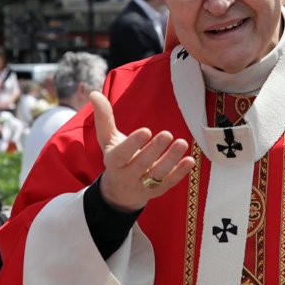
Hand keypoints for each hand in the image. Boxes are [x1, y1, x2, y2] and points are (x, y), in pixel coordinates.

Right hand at [91, 91, 194, 212]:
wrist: (120, 191)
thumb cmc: (116, 156)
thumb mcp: (107, 139)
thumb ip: (104, 118)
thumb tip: (94, 93)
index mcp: (113, 162)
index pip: (122, 154)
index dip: (133, 143)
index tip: (146, 130)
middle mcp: (127, 175)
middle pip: (141, 164)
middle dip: (154, 150)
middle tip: (167, 134)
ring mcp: (143, 185)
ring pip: (157, 175)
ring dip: (171, 160)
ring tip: (182, 143)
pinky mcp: (158, 191)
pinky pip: (169, 182)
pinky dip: (180, 173)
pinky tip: (190, 160)